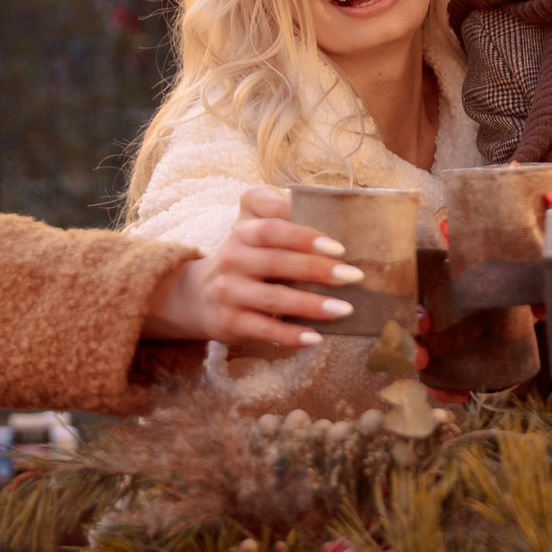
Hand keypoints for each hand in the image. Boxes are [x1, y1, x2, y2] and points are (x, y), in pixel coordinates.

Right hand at [145, 186, 363, 348]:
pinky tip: (316, 337)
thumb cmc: (245, 259)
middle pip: (277, 260)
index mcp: (243, 230)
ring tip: (344, 309)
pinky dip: (291, 335)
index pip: (271, 226)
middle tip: (353, 276)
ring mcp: (229, 291)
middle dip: (318, 269)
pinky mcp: (230, 321)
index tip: (337, 246)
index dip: (303, 235)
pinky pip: (264, 329)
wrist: (198, 296)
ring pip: (274, 298)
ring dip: (311, 304)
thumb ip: (282, 215)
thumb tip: (334, 215)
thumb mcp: (253, 229)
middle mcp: (233, 257)